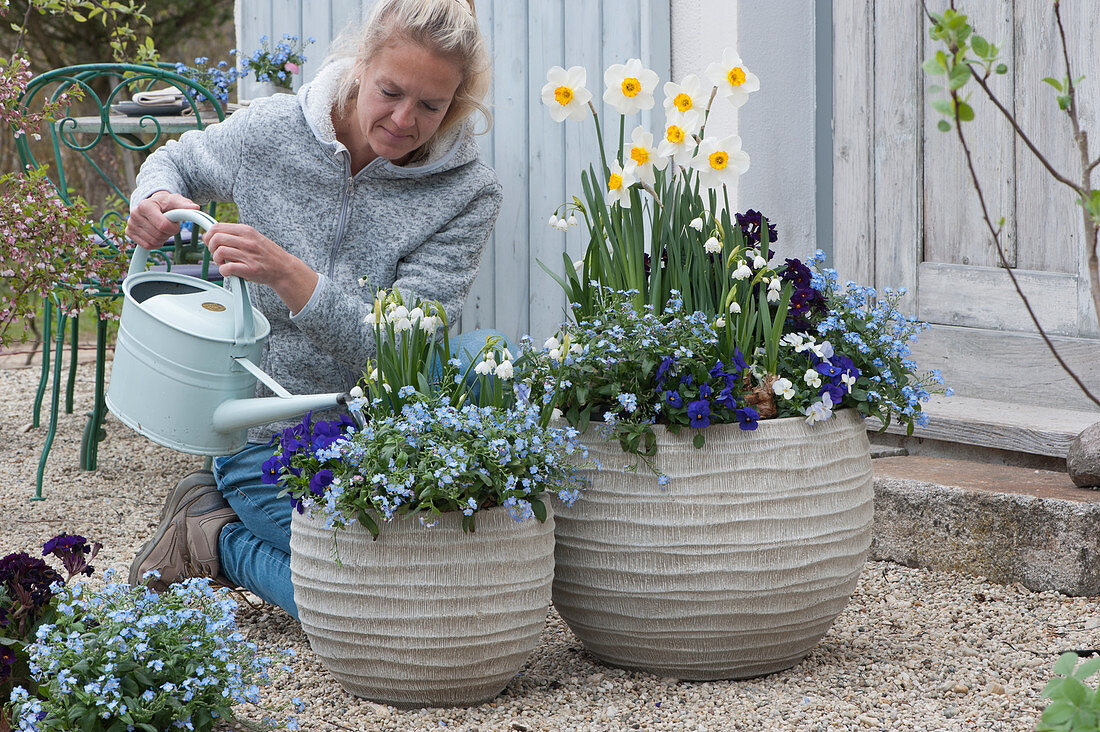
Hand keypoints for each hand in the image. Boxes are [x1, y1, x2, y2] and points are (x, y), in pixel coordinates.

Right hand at [126, 191, 199, 249]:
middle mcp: (134, 214)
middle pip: (158, 235)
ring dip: (163, 238)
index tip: (176, 223)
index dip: (173, 228)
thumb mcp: (176, 201)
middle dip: (169, 233)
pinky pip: (146, 246)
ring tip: (162, 229)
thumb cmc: (166, 203)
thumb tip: (196, 207)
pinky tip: (157, 234)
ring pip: (153, 242)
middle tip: (169, 226)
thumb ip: (185, 205)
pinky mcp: (129, 233)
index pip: (163, 226)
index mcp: (145, 205)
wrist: (154, 204)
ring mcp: (130, 224)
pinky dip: (155, 243)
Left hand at [203, 223, 318, 313]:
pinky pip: (227, 267)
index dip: (209, 235)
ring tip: (223, 263)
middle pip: (216, 238)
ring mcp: (249, 255)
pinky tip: (228, 271)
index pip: (217, 227)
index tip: (210, 243)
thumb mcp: (253, 237)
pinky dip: (223, 271)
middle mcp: (247, 241)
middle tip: (217, 254)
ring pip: (220, 252)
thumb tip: (212, 235)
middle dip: (211, 248)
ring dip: (216, 260)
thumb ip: (235, 235)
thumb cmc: (267, 254)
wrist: (284, 268)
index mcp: (247, 231)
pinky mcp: (250, 269)